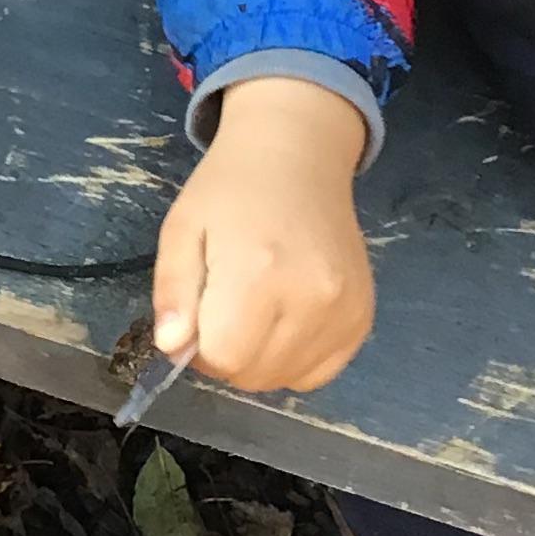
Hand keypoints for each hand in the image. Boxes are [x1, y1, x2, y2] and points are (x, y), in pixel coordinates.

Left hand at [153, 74, 372, 394]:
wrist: (296, 157)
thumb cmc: (229, 190)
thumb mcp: (181, 230)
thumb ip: (173, 293)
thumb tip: (171, 348)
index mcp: (257, 274)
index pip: (223, 358)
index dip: (199, 349)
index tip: (197, 317)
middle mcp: (310, 298)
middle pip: (255, 374)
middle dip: (227, 355)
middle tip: (223, 309)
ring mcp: (344, 310)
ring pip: (287, 378)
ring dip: (260, 360)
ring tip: (255, 310)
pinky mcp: (363, 316)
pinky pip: (321, 372)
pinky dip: (295, 360)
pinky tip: (285, 320)